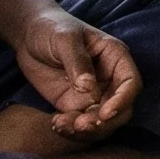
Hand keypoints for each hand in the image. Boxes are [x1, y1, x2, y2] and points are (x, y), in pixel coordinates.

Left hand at [15, 8, 140, 140]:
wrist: (29, 35)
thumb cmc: (52, 28)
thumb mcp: (65, 39)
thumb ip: (78, 62)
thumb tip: (89, 88)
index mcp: (115, 58)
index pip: (130, 84)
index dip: (123, 101)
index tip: (105, 114)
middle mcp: (109, 79)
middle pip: (120, 109)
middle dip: (103, 122)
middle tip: (80, 125)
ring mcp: (92, 95)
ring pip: (100, 122)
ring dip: (86, 131)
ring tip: (62, 126)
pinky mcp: (74, 105)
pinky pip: (79, 124)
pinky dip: (70, 131)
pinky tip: (56, 124)